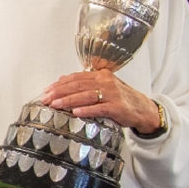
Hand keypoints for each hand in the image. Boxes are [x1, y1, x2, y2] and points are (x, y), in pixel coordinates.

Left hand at [39, 72, 161, 134]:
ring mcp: (113, 94)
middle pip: (78, 85)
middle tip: (46, 99)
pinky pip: (100, 108)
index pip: (75, 77)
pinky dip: (87, 110)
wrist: (143, 109)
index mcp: (101, 75)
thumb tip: (61, 80)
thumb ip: (85, 83)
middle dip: (59, 92)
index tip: (46, 90)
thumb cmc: (121, 98)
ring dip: (69, 100)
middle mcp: (106, 82)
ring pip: (86, 95)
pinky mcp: (118, 107)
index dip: (59, 84)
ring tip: (56, 105)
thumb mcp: (103, 87)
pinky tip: (76, 112)